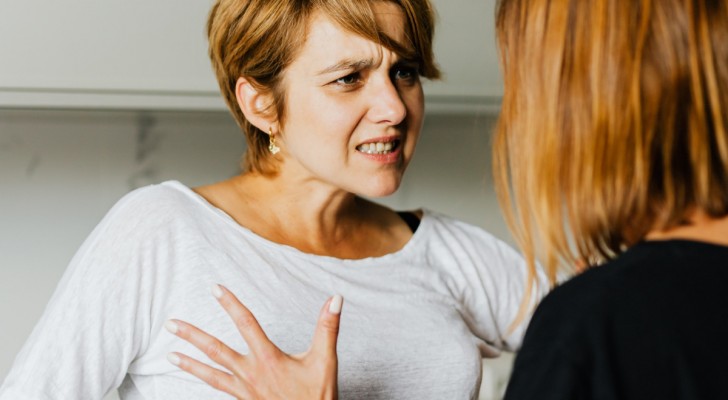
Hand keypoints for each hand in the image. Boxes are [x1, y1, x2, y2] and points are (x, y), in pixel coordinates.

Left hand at [165, 284, 341, 399]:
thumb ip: (327, 327)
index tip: (215, 288)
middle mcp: (251, 373)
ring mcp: (245, 390)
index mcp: (269, 359)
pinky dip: (206, 382)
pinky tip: (198, 379)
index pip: (246, 323)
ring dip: (189, 363)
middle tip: (170, 324)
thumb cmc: (317, 396)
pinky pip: (219, 389)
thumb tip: (334, 299)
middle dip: (192, 336)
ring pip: (210, 374)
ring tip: (170, 355)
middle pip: (216, 350)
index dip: (230, 304)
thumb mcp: (325, 360)